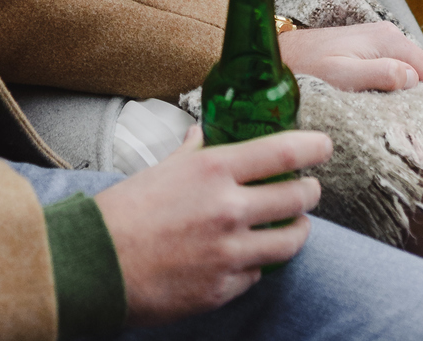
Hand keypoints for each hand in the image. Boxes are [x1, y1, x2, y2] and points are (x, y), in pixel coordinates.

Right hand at [94, 125, 329, 324]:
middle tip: (309, 189)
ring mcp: (230, 252)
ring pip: (289, 241)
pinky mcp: (224, 288)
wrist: (98, 265)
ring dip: (297, 230)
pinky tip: (249, 255)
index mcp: (213, 170)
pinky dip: (258, 262)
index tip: (325, 147)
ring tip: (294, 225)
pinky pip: (258, 273)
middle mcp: (228, 209)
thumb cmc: (126, 211)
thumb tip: (206, 133)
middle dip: (309, 192)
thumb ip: (194, 150)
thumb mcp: (164, 168)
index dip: (312, 148)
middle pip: (296, 198)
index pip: (281, 151)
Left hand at [280, 22, 422, 123]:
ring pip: (421, 75)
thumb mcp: (341, 75)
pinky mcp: (373, 54)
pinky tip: (418, 115)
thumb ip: (377, 74)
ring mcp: (382, 45)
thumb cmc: (308, 67)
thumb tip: (413, 79)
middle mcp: (391, 38)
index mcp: (390, 41)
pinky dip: (418, 95)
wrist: (281, 55)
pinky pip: (406, 75)